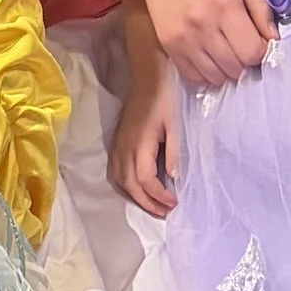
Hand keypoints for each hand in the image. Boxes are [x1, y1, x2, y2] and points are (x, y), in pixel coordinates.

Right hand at [107, 57, 183, 216]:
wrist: (148, 77)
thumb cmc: (165, 98)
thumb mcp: (175, 125)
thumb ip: (173, 152)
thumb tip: (173, 179)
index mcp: (139, 144)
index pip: (144, 180)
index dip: (159, 196)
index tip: (175, 203)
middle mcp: (123, 148)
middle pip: (130, 186)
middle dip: (148, 204)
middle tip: (166, 214)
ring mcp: (117, 145)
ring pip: (120, 181)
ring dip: (135, 198)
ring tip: (154, 206)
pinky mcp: (116, 142)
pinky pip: (115, 172)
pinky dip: (126, 186)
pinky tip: (138, 189)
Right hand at [141, 0, 273, 87]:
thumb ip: (259, 7)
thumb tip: (272, 38)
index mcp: (225, 5)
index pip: (252, 51)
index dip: (262, 50)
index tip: (259, 40)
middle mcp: (203, 26)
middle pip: (236, 68)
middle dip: (246, 60)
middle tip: (242, 44)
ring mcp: (183, 39)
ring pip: (216, 77)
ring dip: (227, 68)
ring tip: (226, 50)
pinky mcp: (168, 46)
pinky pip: (194, 76)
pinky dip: (206, 72)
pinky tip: (209, 55)